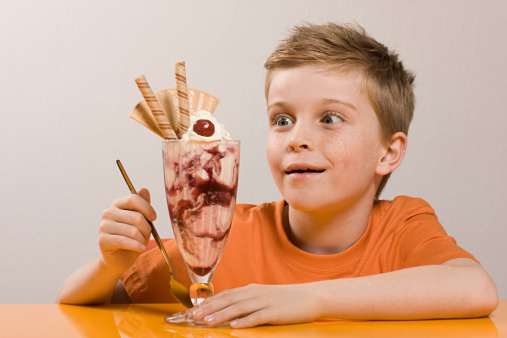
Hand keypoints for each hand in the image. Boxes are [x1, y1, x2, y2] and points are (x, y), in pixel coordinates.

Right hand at [99, 188, 155, 274]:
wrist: (121, 259)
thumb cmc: (134, 238)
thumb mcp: (142, 221)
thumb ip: (143, 205)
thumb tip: (144, 189)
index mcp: (118, 204)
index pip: (133, 199)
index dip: (147, 208)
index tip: (154, 218)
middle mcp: (108, 213)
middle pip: (136, 217)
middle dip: (147, 228)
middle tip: (146, 236)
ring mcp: (104, 226)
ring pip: (132, 230)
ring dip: (142, 239)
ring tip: (141, 243)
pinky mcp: (103, 240)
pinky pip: (125, 241)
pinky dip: (136, 246)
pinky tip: (141, 249)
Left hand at [192, 283, 320, 327]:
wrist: (311, 296)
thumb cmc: (287, 299)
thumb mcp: (264, 296)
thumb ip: (247, 300)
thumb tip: (228, 307)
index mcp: (252, 289)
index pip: (226, 294)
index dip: (210, 302)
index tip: (195, 310)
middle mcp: (256, 293)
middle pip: (229, 299)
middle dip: (210, 308)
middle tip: (194, 316)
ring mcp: (266, 302)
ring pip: (240, 308)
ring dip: (223, 314)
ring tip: (208, 321)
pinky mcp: (276, 312)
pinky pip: (258, 317)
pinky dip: (245, 321)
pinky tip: (235, 326)